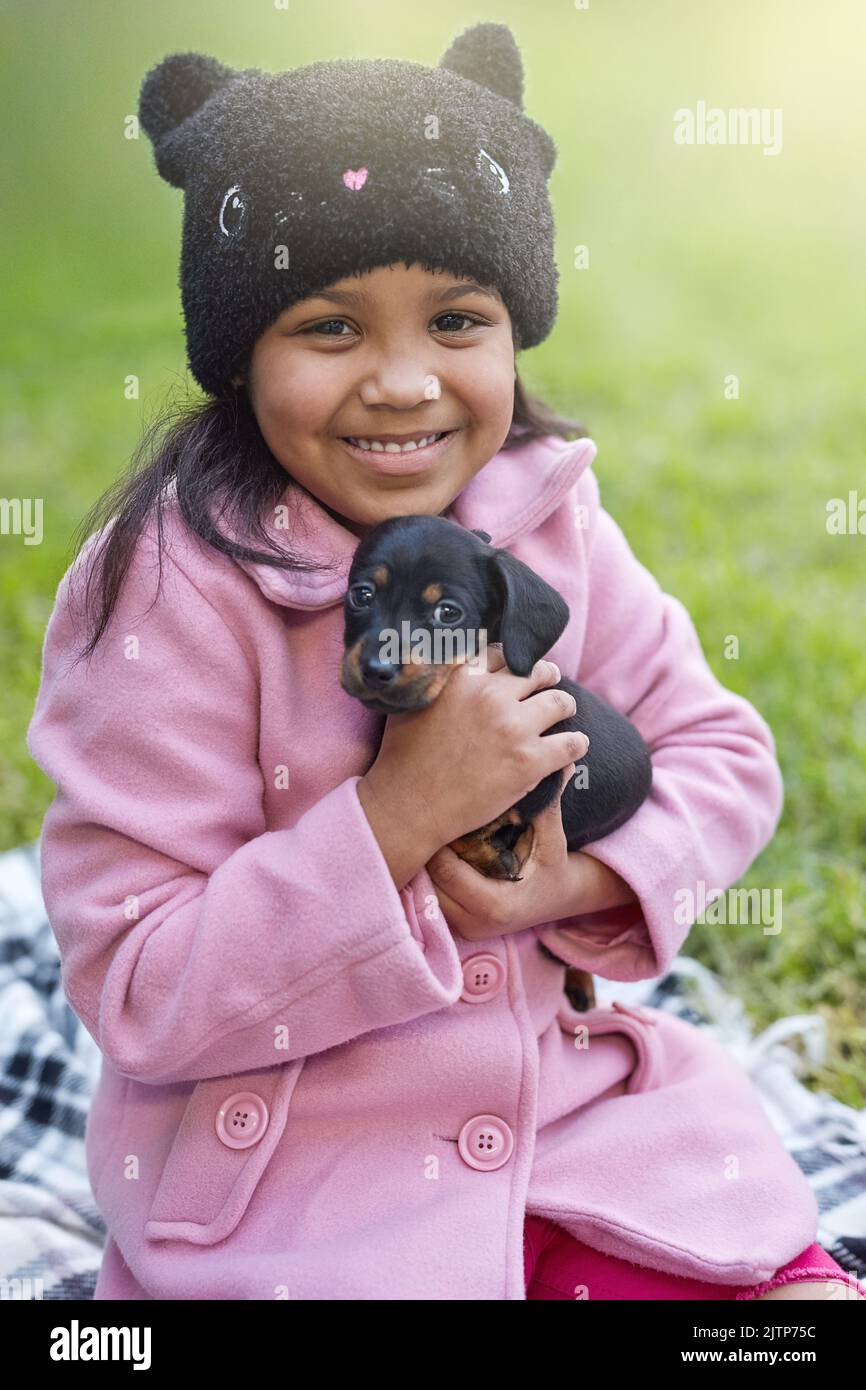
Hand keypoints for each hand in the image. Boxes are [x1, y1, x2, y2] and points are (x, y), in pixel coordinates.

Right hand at [361, 646, 587, 854]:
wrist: (409, 805)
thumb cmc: (403, 757)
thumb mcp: (412, 702)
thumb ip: (436, 679)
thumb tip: (446, 660)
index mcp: (463, 677)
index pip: (502, 654)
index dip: (513, 663)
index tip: (518, 673)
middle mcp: (491, 696)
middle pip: (538, 672)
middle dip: (547, 677)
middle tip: (550, 685)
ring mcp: (513, 728)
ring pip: (561, 703)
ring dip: (565, 707)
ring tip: (564, 716)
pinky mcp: (529, 761)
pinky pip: (572, 744)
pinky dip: (576, 744)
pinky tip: (573, 747)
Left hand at [426, 765, 576, 940]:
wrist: (558, 900)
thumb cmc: (554, 867)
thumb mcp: (553, 839)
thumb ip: (547, 807)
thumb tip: (561, 766)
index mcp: (496, 905)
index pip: (447, 871)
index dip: (438, 840)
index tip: (437, 811)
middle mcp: (474, 923)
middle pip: (428, 883)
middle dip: (425, 851)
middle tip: (421, 816)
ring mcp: (463, 929)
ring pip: (423, 892)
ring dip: (422, 864)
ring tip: (421, 830)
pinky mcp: (456, 926)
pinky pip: (429, 898)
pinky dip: (427, 876)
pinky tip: (429, 849)